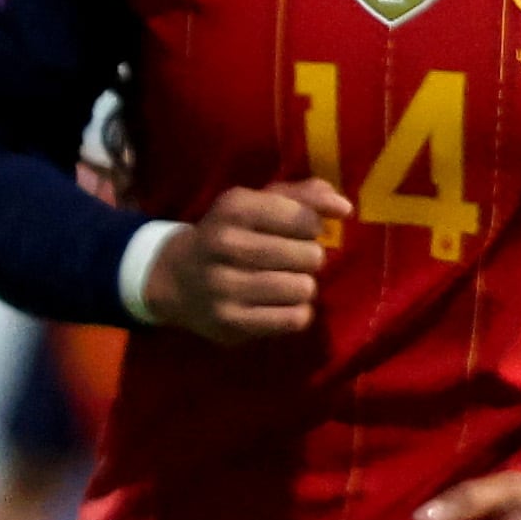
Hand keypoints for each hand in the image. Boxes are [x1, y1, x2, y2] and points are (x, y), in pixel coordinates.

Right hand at [141, 180, 352, 344]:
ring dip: (303, 286)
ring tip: (287, 282)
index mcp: (235, 207)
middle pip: (309, 255)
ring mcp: (225, 286)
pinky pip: (292, 319)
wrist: (175, 278)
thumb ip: (305, 196)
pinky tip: (282, 304)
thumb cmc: (231, 233)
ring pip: (302, 289)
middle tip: (293, 259)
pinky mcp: (230, 323)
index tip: (301, 230)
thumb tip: (345, 208)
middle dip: (309, 257)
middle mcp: (225, 244)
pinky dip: (297, 312)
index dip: (313, 226)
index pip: (304, 218)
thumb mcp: (259, 203)